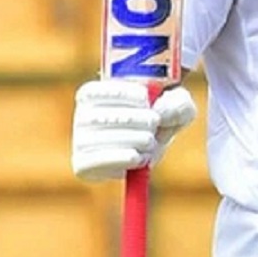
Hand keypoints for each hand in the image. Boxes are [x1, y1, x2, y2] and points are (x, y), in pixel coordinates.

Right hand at [71, 80, 196, 181]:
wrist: (151, 142)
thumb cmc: (161, 114)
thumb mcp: (178, 103)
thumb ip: (177, 103)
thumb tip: (159, 112)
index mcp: (92, 93)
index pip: (98, 91)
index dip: (122, 94)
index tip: (145, 99)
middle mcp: (81, 115)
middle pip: (102, 116)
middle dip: (135, 120)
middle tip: (154, 123)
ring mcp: (80, 141)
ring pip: (101, 139)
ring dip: (133, 140)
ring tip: (149, 141)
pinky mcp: (82, 164)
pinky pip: (96, 162)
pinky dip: (121, 159)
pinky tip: (138, 157)